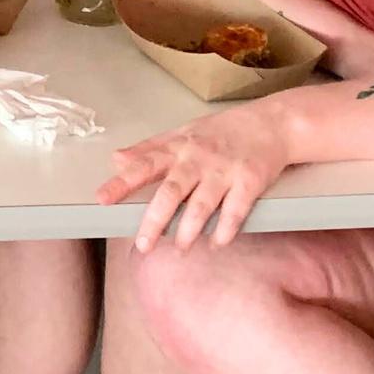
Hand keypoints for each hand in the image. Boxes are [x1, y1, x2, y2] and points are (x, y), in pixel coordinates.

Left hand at [97, 102, 291, 252]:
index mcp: (178, 147)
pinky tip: (216, 243)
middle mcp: (198, 159)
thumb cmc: (222, 131)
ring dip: (189, 231)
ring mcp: (224, 171)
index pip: (144, 165)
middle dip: (155, 220)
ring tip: (179, 249)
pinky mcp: (250, 181)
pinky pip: (235, 211)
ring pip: (202, 205)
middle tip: (143, 245)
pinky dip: (225, 229)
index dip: (122, 182)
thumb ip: (149, 149)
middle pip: (171, 192)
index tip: (102, 198)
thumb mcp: (181, 133)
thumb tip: (116, 159)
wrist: (271, 124)